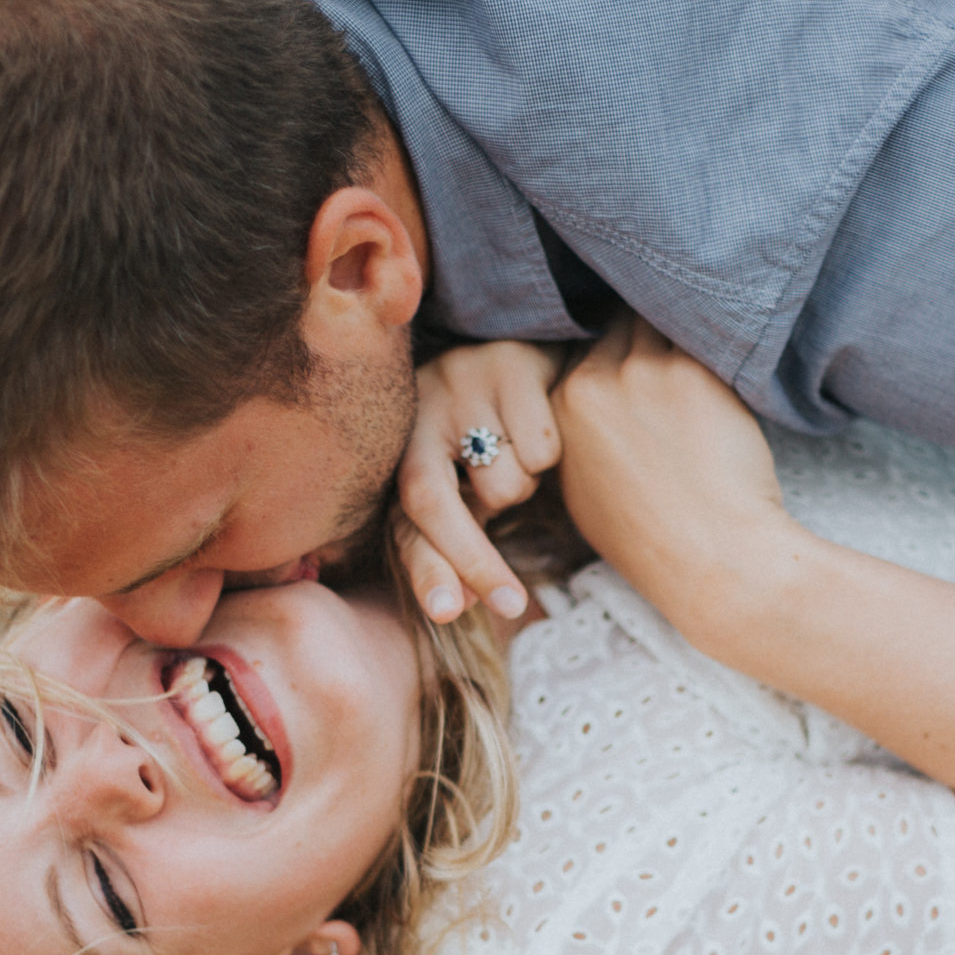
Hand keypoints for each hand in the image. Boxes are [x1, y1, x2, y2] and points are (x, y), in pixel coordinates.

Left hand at [397, 340, 564, 621]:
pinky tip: (541, 424)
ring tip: (520, 453)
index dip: (427, 570)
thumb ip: (453, 535)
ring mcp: (460, 386)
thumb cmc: (491, 428)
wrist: (526, 341)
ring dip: (525, 488)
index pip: (405, 521)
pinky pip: (540, 451)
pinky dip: (552, 455)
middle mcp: (418, 415)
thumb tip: (458, 606)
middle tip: (512, 604)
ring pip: (505, 486)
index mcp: (402, 449)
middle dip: (476, 563)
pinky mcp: (507, 366)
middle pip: (435, 505)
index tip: (449, 613)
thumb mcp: (462, 478)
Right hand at [551, 316, 792, 618]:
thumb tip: (593, 405)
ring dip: (681, 323)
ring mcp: (642, 373)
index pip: (583, 349)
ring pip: (659, 319)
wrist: (712, 560)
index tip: (637, 350)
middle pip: (619, 326)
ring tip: (711, 336)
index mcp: (561, 411)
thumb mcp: (586, 494)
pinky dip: (719, 337)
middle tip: (676, 336)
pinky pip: (702, 334)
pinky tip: (738, 345)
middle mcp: (594, 383)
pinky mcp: (692, 371)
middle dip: (644, 328)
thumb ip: (580, 438)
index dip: (615, 347)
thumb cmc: (654, 542)